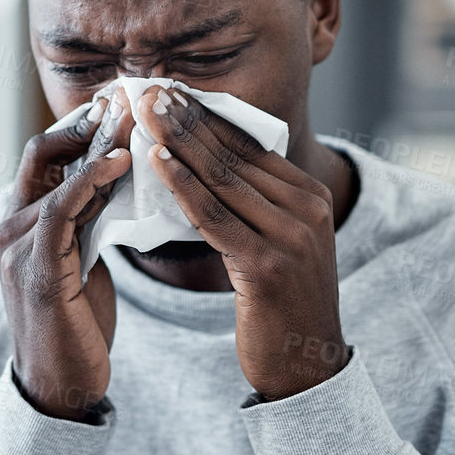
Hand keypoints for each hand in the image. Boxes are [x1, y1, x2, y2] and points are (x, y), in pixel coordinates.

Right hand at [0, 91, 133, 420]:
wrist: (61, 386)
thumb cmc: (77, 325)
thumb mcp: (84, 259)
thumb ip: (88, 221)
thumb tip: (117, 182)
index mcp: (21, 222)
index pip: (46, 155)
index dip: (82, 126)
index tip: (124, 103)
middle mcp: (10, 227)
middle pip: (44, 152)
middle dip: (88, 122)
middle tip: (132, 95)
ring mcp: (17, 248)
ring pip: (56, 176)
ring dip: (98, 144)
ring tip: (135, 118)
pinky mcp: (34, 271)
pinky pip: (59, 213)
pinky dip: (89, 182)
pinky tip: (121, 163)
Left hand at [135, 84, 347, 400]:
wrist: (306, 369)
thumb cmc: (278, 307)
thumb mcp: (272, 244)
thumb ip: (249, 205)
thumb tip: (202, 164)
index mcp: (310, 196)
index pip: (248, 145)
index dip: (204, 115)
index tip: (168, 89)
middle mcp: (307, 208)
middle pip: (234, 153)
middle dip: (187, 117)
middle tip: (149, 85)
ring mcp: (291, 236)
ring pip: (221, 178)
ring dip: (177, 140)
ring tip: (144, 111)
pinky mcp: (268, 266)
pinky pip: (214, 217)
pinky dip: (182, 186)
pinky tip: (155, 162)